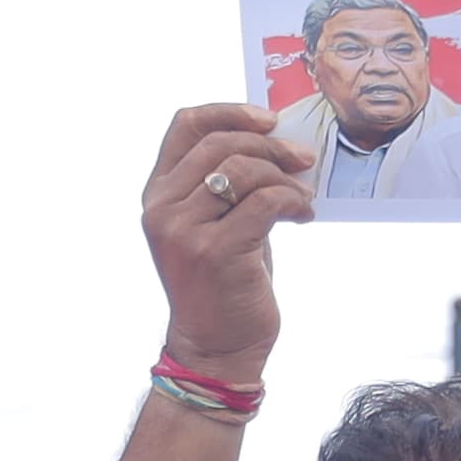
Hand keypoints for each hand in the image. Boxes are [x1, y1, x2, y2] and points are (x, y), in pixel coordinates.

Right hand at [138, 103, 309, 377]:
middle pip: (222, 143)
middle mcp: (162, 208)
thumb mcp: (215, 225)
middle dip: (271, 146)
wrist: (216, 348)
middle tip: (303, 159)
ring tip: (303, 198)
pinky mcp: (215, 251)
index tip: (268, 120)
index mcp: (157, 194)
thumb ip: (227, 184)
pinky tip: (303, 215)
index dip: (229, 111)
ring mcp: (184, 230)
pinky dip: (293, 202)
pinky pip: (266, 202)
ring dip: (285, 177)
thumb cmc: (223, 285)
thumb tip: (274, 141)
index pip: (185, 125)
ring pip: (244, 169)